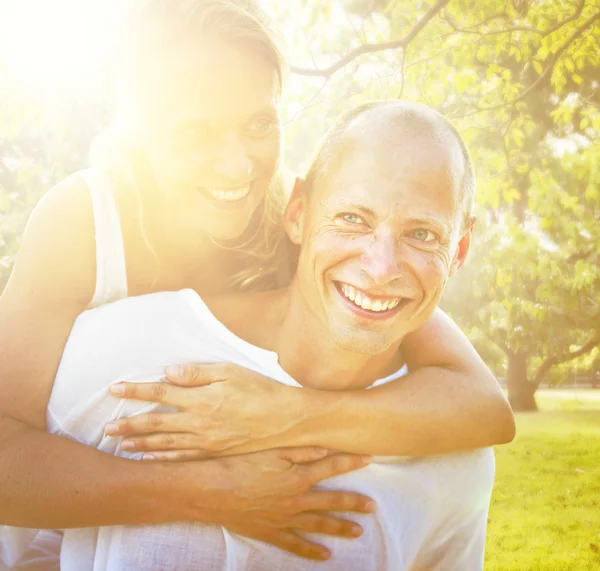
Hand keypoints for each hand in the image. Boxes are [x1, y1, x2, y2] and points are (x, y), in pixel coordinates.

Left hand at [107, 363, 302, 459]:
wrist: (285, 420)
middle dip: (129, 425)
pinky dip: (164, 459)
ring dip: (141, 444)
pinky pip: (184, 458)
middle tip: (107, 428)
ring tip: (121, 444)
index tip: (114, 389)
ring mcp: (206, 442)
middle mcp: (199, 423)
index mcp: (202, 399)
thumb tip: (168, 373)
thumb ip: (197, 373)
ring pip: (166, 444)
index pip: (161, 393)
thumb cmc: (260, 390)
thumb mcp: (230, 372)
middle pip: (156, 424)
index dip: (136, 391)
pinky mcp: (215, 453)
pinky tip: (151, 459)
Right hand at [180, 447, 374, 560]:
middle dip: (354, 503)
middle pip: (331, 501)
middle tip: (372, 506)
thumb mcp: (271, 452)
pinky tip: (325, 556)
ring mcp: (284, 519)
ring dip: (340, 527)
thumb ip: (300, 451)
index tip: (369, 459)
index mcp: (297, 476)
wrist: (211, 491)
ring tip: (358, 530)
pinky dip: (311, 552)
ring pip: (319, 525)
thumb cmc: (239, 465)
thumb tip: (326, 450)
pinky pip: (295, 545)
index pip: (331, 467)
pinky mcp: (271, 532)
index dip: (351, 461)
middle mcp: (295, 500)